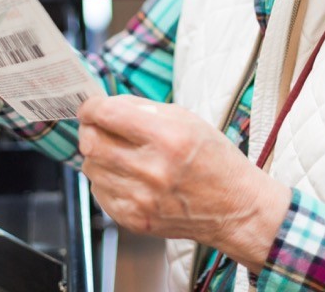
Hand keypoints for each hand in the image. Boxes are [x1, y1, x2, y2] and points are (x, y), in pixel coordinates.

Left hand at [77, 95, 290, 271]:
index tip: (91, 107)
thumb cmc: (213, 160)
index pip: (107, 114)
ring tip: (121, 154)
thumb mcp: (186, 119)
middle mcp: (152, 170)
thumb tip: (104, 104)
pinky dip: (106, 180)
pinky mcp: (135, 220)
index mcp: (167, 137)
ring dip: (99, 156)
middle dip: (90, 130)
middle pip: (91, 143)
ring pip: (91, 168)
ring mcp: (142, 199)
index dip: (91, 107)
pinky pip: (99, 193)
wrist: (234, 209)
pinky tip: (127, 177)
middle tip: (100, 128)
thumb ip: (141, 109)